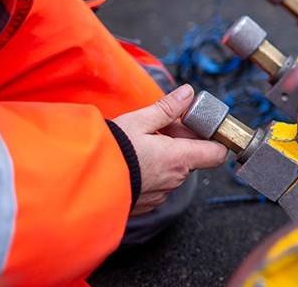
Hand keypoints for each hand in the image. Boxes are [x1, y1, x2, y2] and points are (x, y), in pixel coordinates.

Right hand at [112, 84, 227, 215]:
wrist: (79, 184)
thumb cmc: (110, 152)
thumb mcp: (138, 121)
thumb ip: (167, 108)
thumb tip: (188, 93)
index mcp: (179, 159)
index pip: (217, 153)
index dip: (214, 139)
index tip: (204, 127)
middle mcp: (174, 180)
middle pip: (193, 158)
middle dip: (182, 141)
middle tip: (160, 128)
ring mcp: (160, 195)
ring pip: (174, 170)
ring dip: (167, 156)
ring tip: (142, 144)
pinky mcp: (145, 204)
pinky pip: (158, 184)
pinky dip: (152, 171)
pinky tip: (134, 161)